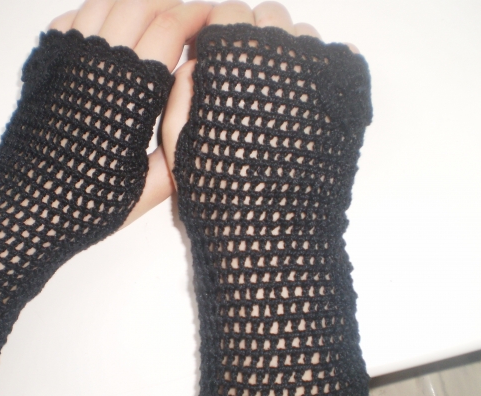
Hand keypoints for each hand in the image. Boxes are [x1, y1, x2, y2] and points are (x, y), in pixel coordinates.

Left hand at [49, 0, 213, 227]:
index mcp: (130, 91)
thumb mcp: (146, 190)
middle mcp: (98, 63)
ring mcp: (68, 58)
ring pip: (105, 2)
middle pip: (140, 4)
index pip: (170, 28)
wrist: (26, 206)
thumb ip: (177, 154)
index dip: (196, 16)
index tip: (210, 19)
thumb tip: (196, 115)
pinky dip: (97, 13)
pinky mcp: (45, 64)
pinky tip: (109, 32)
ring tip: (151, 16)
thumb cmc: (86, 202)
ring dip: (135, 2)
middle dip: (170, 3)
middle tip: (185, 17)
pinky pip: (73, 19)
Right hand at [159, 2, 367, 395]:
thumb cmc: (218, 195)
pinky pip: (340, 62)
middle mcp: (281, 56)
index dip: (219, 33)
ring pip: (304, 37)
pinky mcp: (348, 100)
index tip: (216, 53)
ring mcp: (320, 75)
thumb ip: (185, 90)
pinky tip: (305, 99)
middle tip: (243, 77)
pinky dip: (324, 69)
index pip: (229, 15)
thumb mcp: (180, 142)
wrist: (272, 240)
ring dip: (287, 53)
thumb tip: (200, 58)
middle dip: (253, 39)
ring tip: (274, 92)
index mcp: (237, 61)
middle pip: (270, 19)